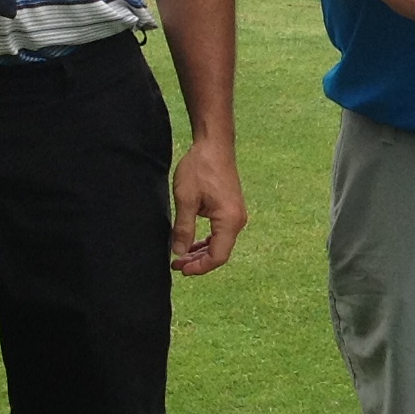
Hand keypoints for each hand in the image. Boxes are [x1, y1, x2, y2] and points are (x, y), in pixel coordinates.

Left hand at [169, 135, 246, 274]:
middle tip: (176, 264)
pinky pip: (221, 233)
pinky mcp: (231, 209)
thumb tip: (179, 252)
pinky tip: (192, 242)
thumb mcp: (186, 200)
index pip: (217, 256)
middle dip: (198, 262)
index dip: (199, 267)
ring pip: (220, 243)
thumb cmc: (201, 168)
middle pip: (220, 252)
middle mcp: (238, 221)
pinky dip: (207, 241)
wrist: (214, 145)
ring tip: (181, 255)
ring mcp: (236, 215)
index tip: (180, 268)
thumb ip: (183, 229)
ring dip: (201, 252)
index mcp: (229, 220)